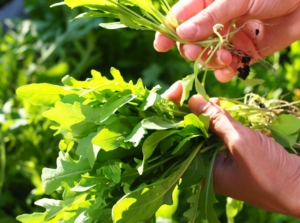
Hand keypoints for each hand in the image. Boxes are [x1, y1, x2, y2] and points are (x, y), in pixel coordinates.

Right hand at [154, 0, 299, 81]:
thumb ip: (209, 18)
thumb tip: (182, 34)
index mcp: (209, 2)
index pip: (180, 18)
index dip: (168, 32)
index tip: (160, 46)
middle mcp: (216, 22)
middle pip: (191, 42)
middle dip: (192, 51)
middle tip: (198, 53)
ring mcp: (229, 38)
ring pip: (208, 57)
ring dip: (212, 62)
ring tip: (226, 58)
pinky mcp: (244, 52)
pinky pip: (227, 67)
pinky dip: (226, 72)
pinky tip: (230, 70)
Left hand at [163, 82, 299, 217]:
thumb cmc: (269, 172)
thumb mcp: (239, 142)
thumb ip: (215, 121)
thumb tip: (192, 101)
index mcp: (200, 172)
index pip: (176, 139)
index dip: (173, 113)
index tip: (177, 89)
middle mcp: (206, 168)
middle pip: (189, 134)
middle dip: (190, 111)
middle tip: (192, 93)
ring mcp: (219, 162)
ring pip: (205, 133)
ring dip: (206, 115)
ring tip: (210, 100)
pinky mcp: (232, 156)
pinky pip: (219, 136)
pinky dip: (219, 121)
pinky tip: (219, 108)